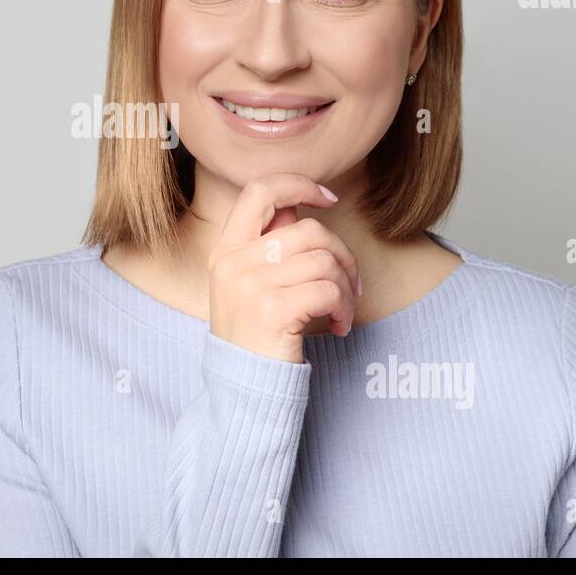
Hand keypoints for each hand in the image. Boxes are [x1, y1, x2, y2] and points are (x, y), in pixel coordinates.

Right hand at [207, 173, 360, 363]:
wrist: (243, 390)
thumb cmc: (256, 337)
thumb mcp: (249, 286)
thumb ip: (269, 246)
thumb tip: (300, 209)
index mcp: (225, 251)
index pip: (260, 191)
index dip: (298, 184)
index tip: (327, 198)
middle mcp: (232, 263)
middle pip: (308, 229)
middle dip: (341, 254)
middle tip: (350, 282)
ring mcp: (249, 286)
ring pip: (324, 260)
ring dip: (345, 287)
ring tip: (342, 310)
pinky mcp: (272, 311)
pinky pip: (328, 290)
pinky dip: (344, 308)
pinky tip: (339, 326)